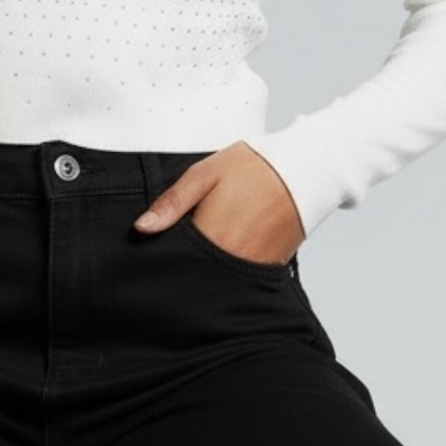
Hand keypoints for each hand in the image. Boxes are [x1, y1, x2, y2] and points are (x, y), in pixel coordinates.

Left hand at [132, 142, 303, 264]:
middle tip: (183, 245)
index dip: (163, 255)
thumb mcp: (204, 175)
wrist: (304, 170)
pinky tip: (228, 247)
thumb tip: (141, 228)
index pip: (175, 260)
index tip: (155, 250)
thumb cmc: (253, 167)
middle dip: (185, 264)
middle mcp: (231, 258)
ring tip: (209, 241)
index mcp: (211, 236)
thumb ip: (172, 203)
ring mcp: (252, 267)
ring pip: (218, 277)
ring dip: (208, 267)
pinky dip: (231, 267)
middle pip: (195, 274)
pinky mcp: (270, 267)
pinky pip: (242, 276)